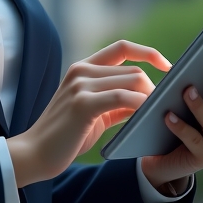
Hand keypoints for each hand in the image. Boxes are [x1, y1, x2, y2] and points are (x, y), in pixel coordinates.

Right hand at [7, 40, 170, 188]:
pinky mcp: (83, 104)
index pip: (122, 47)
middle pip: (133, 69)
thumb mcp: (94, 113)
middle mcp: (81, 71)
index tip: (167, 66)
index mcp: (82, 68)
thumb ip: (117, 101)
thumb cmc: (66, 136)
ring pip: (133, 79)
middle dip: (153, 88)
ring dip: (150, 97)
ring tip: (156, 114)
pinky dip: (140, 105)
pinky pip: (124, 97)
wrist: (35, 154)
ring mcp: (80, 85)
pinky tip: (146, 116)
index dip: (149, 53)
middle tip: (161, 108)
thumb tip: (148, 98)